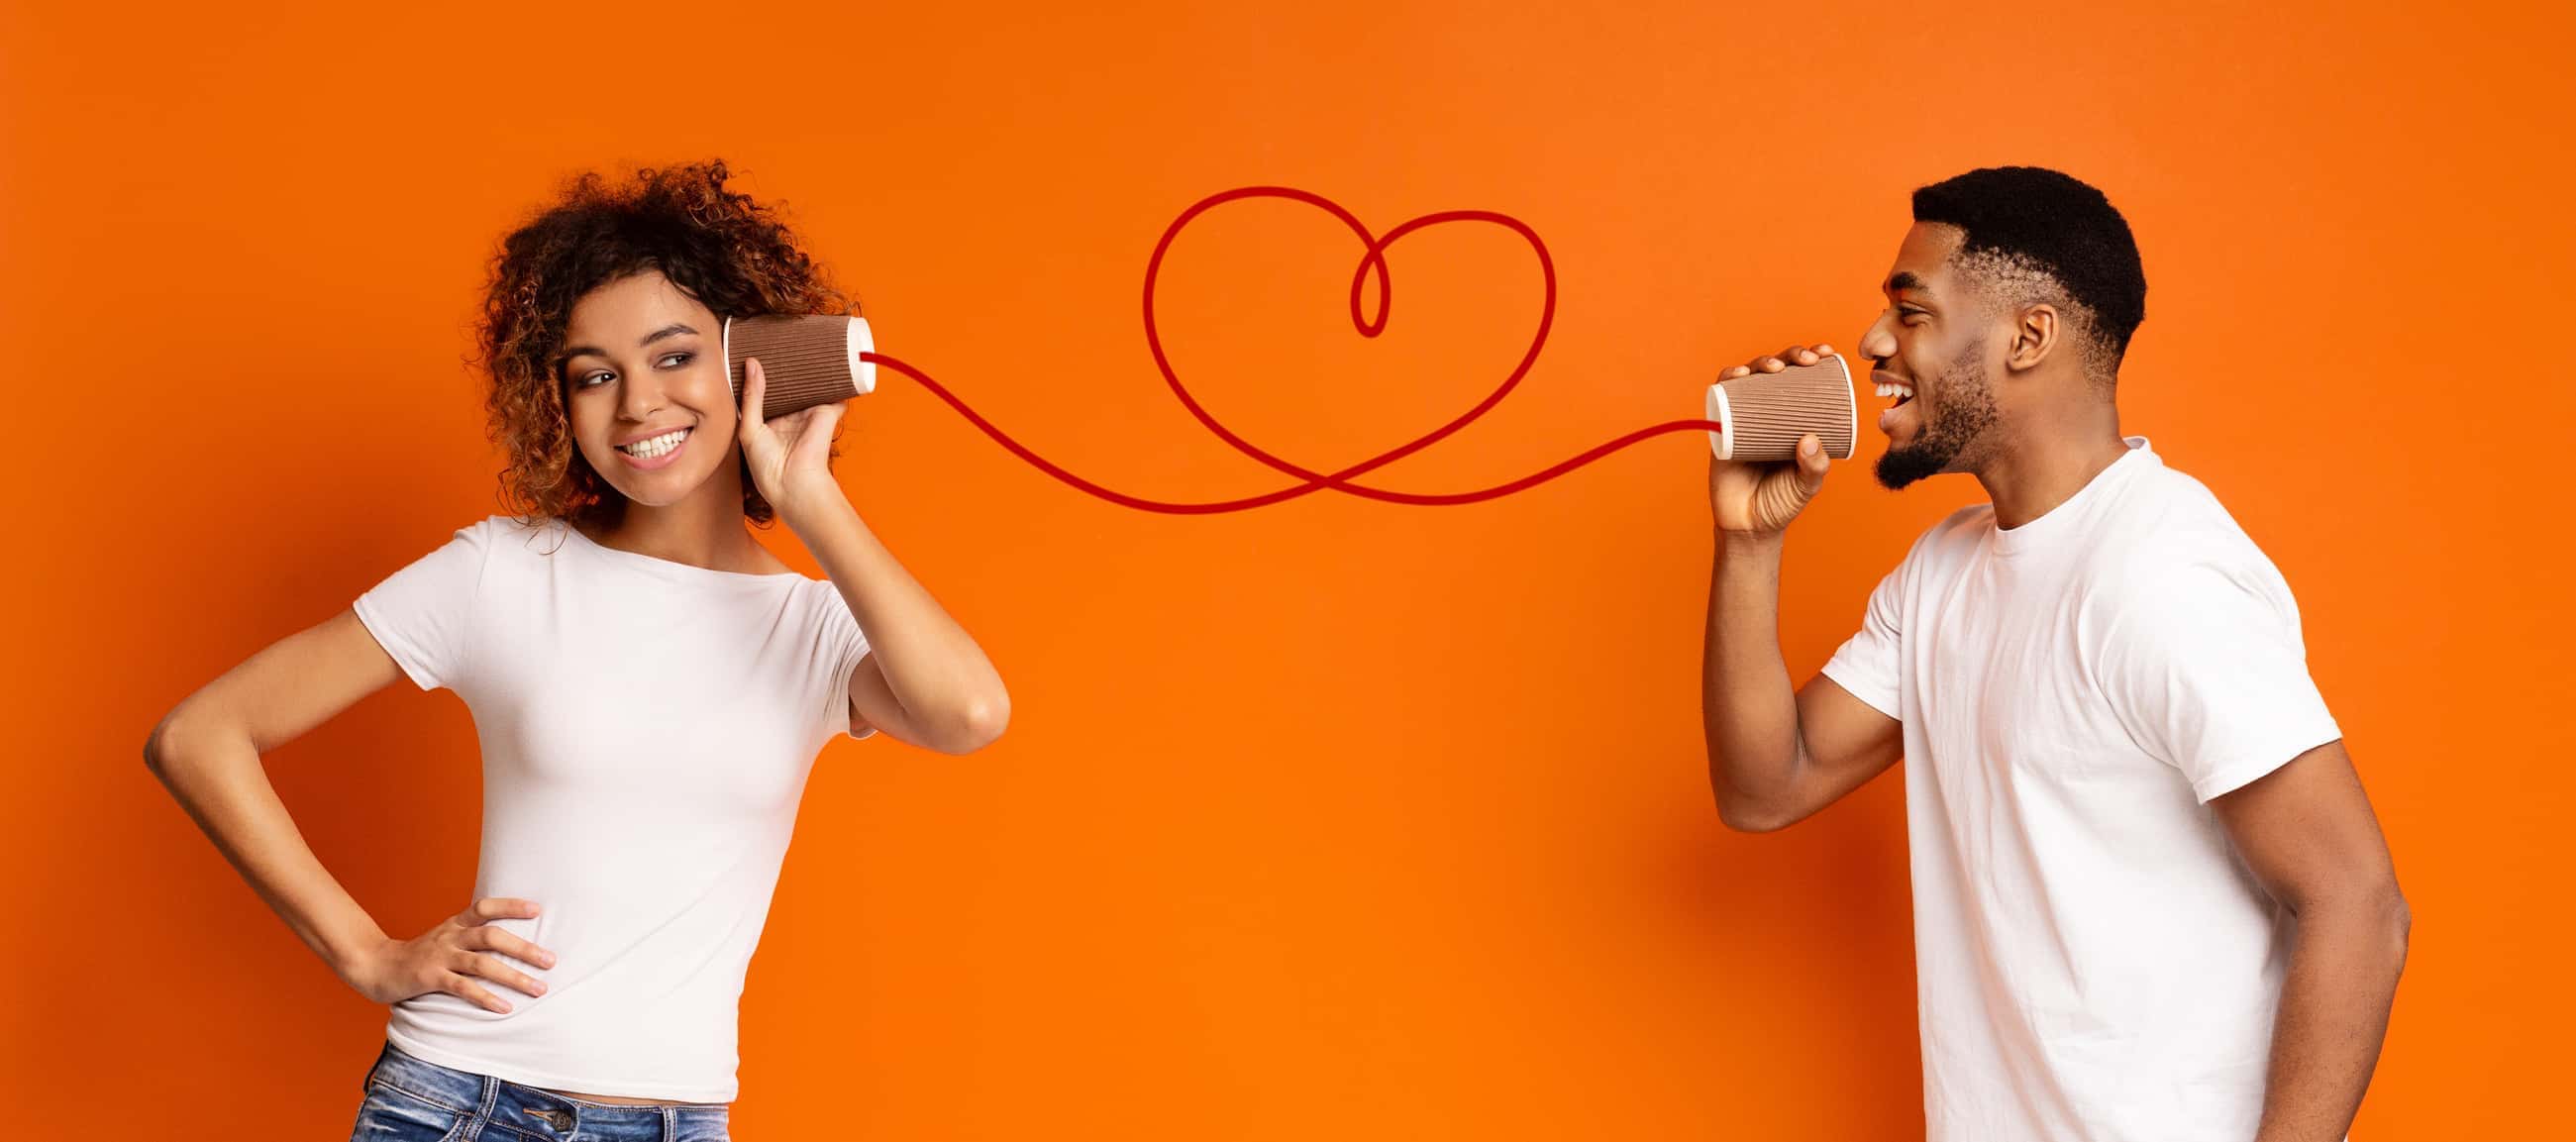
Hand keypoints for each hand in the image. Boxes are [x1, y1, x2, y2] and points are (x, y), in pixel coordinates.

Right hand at [340, 897, 555, 1013]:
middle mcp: (450, 936)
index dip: (511, 906)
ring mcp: (439, 957)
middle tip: (551, 960)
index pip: (486, 907)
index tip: (538, 910)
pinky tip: (505, 1007)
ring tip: (539, 989)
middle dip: (524, 949)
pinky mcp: (429, 978)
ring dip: (514, 976)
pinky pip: (462, 988)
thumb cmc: (420, 955)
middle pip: (492, 936)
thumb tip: (512, 942)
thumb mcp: (446, 938)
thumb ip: (472, 938)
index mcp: (455, 924)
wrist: (375, 966)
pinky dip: (485, 997)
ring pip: (482, 963)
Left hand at [736, 357, 848, 525]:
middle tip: (777, 342)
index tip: (754, 351)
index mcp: (770, 420)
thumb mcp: (749, 427)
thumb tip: (752, 364)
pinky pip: (834, 391)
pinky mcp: (827, 412)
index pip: (766, 390)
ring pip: (810, 385)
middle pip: (788, 384)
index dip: (761, 373)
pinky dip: (836, 378)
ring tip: (800, 343)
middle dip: (784, 366)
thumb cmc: (767, 465)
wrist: (793, 483)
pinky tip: (829, 359)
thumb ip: (752, 396)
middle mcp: (790, 414)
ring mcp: (810, 412)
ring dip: (808, 369)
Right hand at [1709, 343, 1834, 536]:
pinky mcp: (1722, 428)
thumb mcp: (1807, 485)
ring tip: (1775, 369)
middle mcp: (1769, 413)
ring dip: (1761, 362)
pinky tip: (1737, 375)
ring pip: (1750, 378)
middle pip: (1778, 372)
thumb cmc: (1782, 502)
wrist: (1749, 526)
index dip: (1814, 359)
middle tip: (1807, 361)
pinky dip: (1727, 381)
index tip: (1828, 353)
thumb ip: (1814, 467)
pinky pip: (1721, 398)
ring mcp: (1744, 418)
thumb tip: (1810, 439)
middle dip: (1793, 356)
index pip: (1805, 381)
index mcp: (1794, 419)